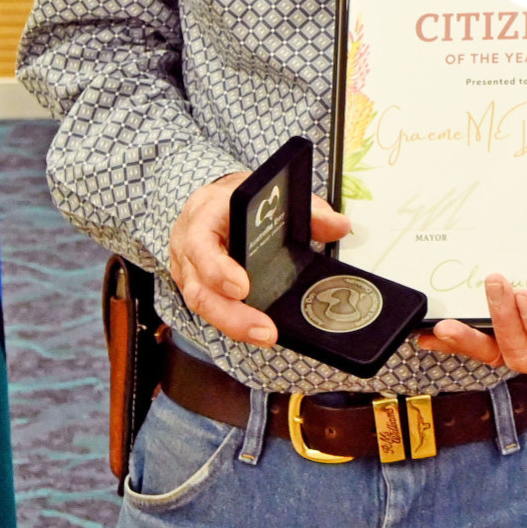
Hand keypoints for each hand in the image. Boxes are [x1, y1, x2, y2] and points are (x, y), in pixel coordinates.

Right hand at [167, 171, 350, 346]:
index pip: (201, 244)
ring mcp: (186, 271)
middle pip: (199, 288)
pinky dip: (232, 323)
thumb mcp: (270, 192)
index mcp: (205, 215)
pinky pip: (208, 311)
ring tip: (266, 335)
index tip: (243, 287)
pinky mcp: (194, 288)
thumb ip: (306, 209)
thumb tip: (339, 225)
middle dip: (231, 314)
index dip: (218, 269)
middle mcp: (188, 246)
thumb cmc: (236, 198)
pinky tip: (256, 330)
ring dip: (233, 325)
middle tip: (264, 329)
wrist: (211, 200)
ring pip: (201, 306)